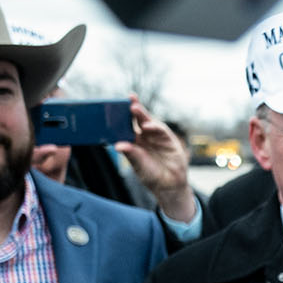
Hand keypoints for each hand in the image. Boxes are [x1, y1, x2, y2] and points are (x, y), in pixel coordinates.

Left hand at [117, 96, 197, 221]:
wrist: (169, 184)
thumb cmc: (151, 174)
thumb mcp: (138, 165)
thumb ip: (131, 154)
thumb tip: (118, 145)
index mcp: (133, 141)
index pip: (125, 125)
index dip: (120, 116)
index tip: (112, 106)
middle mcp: (144, 136)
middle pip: (137, 119)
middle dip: (132, 108)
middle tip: (127, 99)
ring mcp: (156, 136)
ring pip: (148, 121)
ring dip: (141, 114)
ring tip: (134, 108)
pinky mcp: (167, 138)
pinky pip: (160, 130)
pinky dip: (154, 127)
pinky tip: (147, 126)